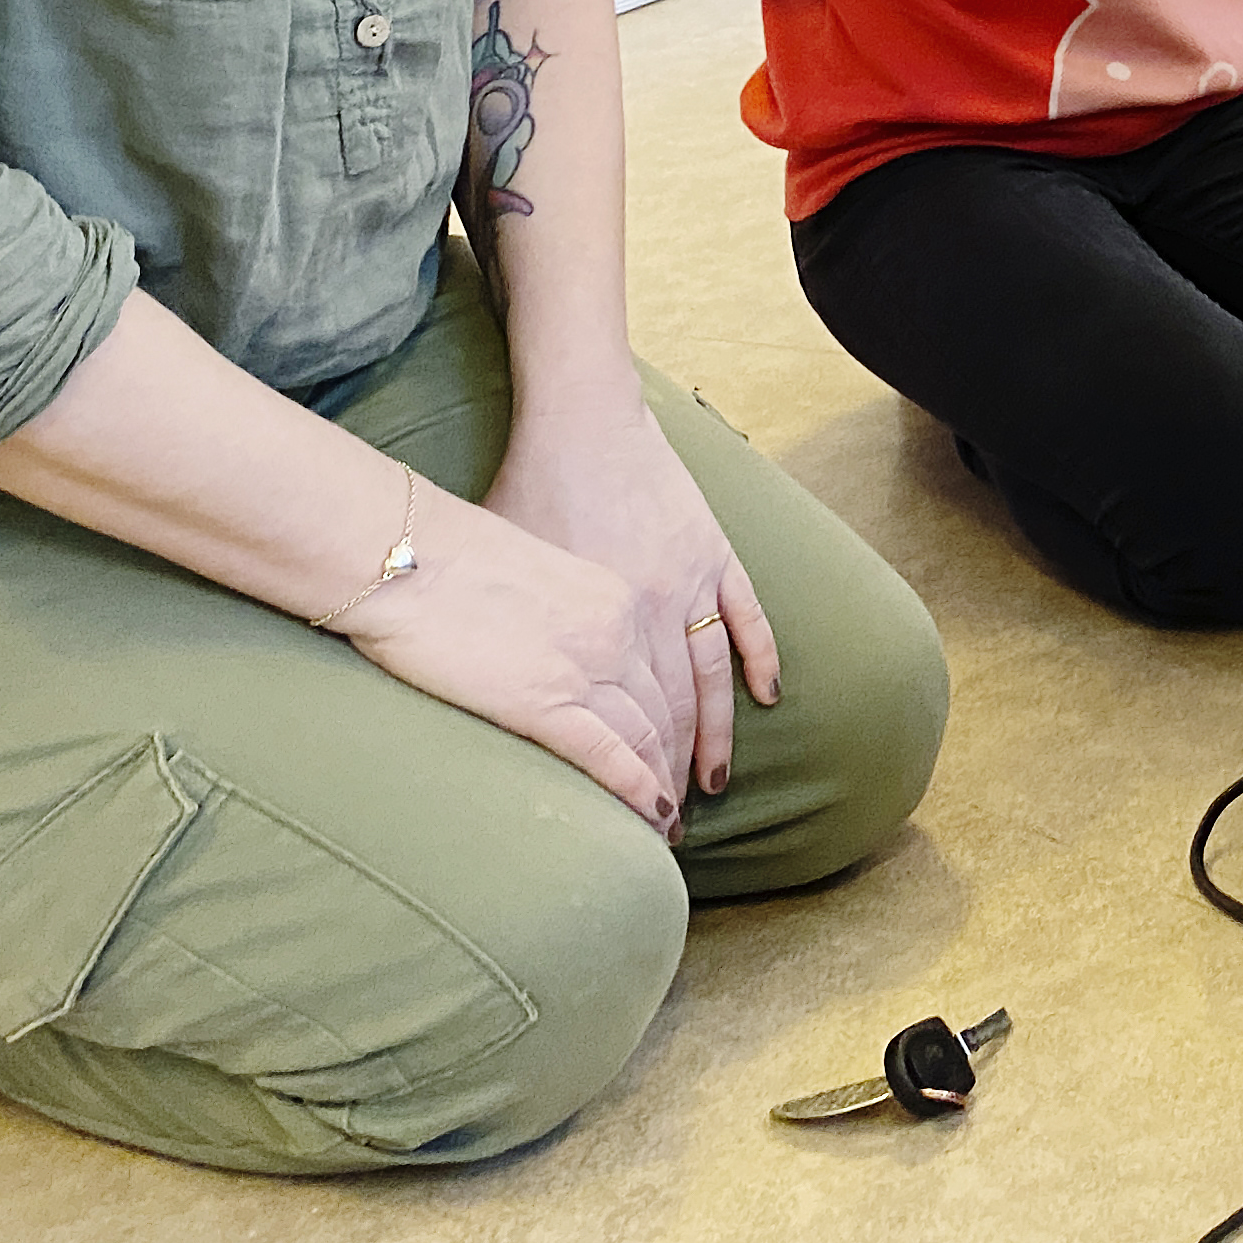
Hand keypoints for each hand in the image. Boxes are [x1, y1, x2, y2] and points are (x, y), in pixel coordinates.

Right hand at [331, 481, 691, 831]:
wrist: (406, 555)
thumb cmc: (448, 561)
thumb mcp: (536, 577)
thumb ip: (562, 615)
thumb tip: (553, 650)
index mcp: (616, 597)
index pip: (667, 671)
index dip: (682, 719)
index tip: (681, 751)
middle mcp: (617, 631)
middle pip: (668, 708)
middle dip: (678, 759)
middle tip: (681, 800)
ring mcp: (586, 666)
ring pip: (648, 738)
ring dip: (663, 787)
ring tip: (667, 827)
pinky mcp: (545, 702)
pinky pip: (611, 756)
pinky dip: (639, 794)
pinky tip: (653, 819)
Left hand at [485, 395, 782, 809]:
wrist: (578, 419)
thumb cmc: (524, 489)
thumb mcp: (505, 568)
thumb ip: (509, 628)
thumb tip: (473, 678)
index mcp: (597, 630)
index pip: (619, 724)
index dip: (625, 778)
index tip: (626, 816)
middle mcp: (649, 617)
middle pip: (667, 714)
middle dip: (668, 773)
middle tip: (668, 823)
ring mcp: (688, 584)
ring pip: (709, 679)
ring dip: (714, 735)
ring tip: (713, 783)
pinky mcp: (711, 551)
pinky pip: (745, 618)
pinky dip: (758, 658)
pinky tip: (768, 696)